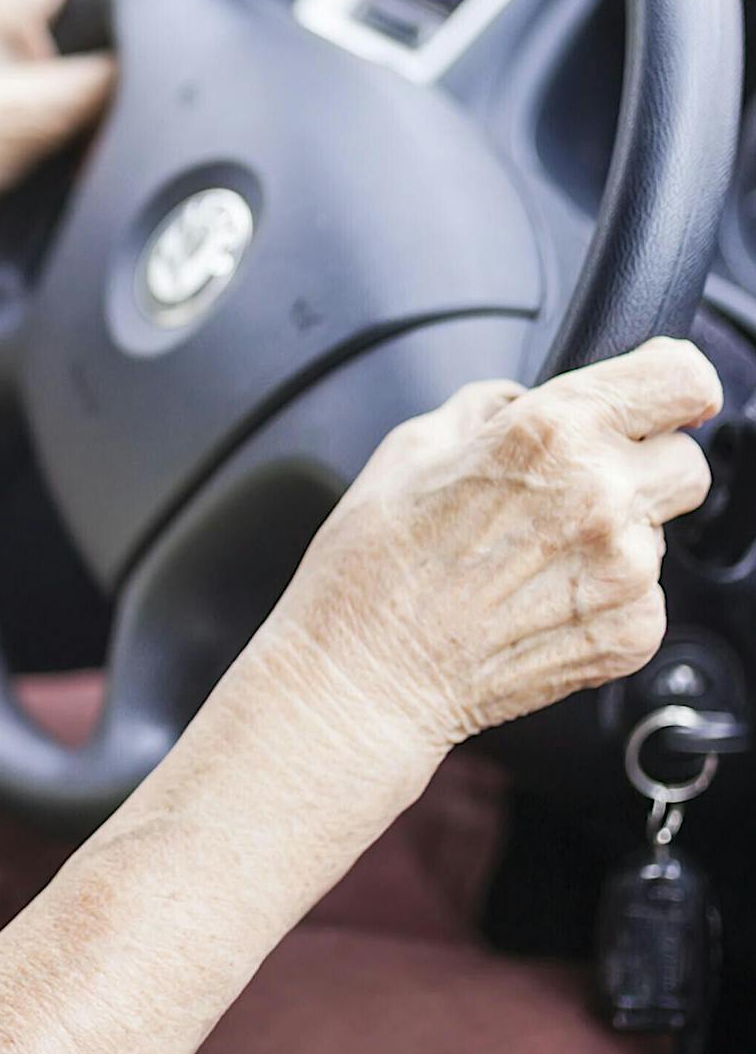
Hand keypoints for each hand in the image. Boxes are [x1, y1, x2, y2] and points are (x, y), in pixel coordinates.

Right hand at [269, 338, 721, 758]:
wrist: (367, 676)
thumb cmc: (373, 566)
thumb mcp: (410, 447)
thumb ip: (488, 409)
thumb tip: (526, 401)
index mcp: (549, 434)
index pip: (680, 377)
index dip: (669, 380)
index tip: (654, 394)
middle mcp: (602, 497)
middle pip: (687, 457)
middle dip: (639, 462)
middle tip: (571, 484)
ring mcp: (627, 572)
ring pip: (661, 527)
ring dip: (617, 529)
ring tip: (531, 554)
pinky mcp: (634, 633)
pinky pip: (648, 590)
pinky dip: (604, 588)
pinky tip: (536, 597)